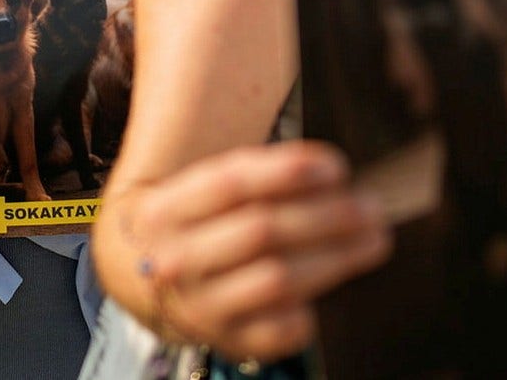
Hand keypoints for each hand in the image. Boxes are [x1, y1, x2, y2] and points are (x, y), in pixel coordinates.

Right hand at [122, 141, 390, 362]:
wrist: (134, 277)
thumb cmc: (192, 222)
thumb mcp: (198, 187)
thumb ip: (256, 177)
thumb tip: (332, 173)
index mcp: (165, 209)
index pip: (230, 183)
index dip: (288, 172)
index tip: (337, 167)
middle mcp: (174, 258)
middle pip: (262, 230)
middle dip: (327, 215)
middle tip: (370, 207)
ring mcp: (198, 303)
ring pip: (278, 278)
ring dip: (335, 257)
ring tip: (372, 239)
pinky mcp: (222, 339)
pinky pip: (276, 330)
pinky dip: (305, 311)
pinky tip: (322, 292)